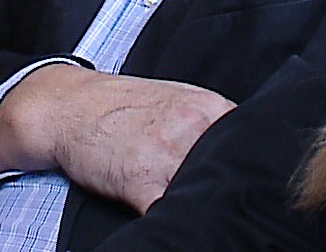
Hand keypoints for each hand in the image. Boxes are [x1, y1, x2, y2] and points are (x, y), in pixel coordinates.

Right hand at [0, 64, 234, 214]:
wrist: (68, 106)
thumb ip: (211, 122)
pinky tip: (178, 225)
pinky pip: (169, 214)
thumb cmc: (122, 106)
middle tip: (238, 207)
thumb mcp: (177, 99)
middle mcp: (193, 129)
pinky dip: (176, 223)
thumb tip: (241, 149)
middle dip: (232, 190)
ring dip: (205, 207)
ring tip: (209, 218)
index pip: (248, 145)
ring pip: (204, 194)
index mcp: (208, 109)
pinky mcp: (140, 182)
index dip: (252, 169)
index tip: (257, 186)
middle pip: (230, 171)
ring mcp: (167, 155)